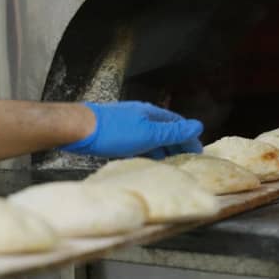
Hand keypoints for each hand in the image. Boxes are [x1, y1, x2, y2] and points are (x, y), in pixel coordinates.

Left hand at [60, 101, 202, 158]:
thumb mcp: (148, 134)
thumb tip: (198, 126)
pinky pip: (139, 142)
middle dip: (177, 144)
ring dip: (163, 149)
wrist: (80, 129)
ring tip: (169, 164)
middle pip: (165, 130)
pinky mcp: (116, 133)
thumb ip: (173, 132)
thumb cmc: (114, 131)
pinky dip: (148, 151)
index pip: (178, 125)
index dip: (189, 138)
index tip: (198, 152)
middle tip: (186, 160)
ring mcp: (128, 124)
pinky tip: (145, 159)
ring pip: (152, 137)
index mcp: (152, 114)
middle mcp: (142, 116)